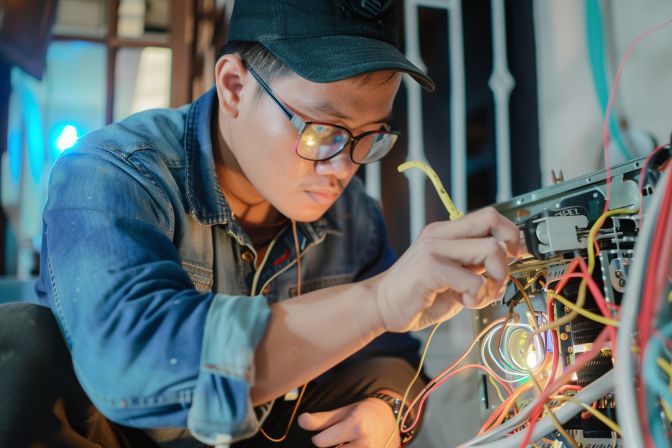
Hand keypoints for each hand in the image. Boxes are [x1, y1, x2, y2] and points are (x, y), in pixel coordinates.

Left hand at [297, 397, 400, 446]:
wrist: (391, 419)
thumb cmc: (364, 413)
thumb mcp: (342, 412)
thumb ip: (321, 420)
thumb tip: (301, 421)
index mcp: (356, 426)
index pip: (320, 442)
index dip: (320, 439)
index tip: (327, 435)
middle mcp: (366, 444)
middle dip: (331, 447)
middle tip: (338, 441)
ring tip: (345, 443)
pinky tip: (350, 447)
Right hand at [374, 207, 519, 331]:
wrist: (381, 306)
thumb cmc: (418, 294)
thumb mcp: (453, 274)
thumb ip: (474, 264)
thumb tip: (507, 261)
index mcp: (445, 232)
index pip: (489, 215)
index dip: (510, 233)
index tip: (514, 256)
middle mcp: (440, 234)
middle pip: (494, 224)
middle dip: (508, 255)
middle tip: (496, 278)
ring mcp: (434, 249)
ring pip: (491, 250)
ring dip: (494, 280)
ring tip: (477, 294)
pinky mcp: (430, 269)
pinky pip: (475, 280)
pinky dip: (477, 297)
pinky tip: (463, 301)